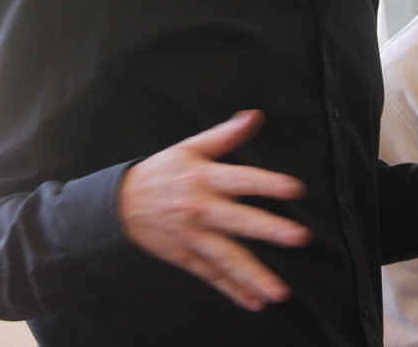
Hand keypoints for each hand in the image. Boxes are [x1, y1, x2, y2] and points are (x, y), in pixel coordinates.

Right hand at [119, 110, 312, 311]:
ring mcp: (193, 236)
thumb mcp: (190, 148)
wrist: (119, 205)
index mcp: (203, 178)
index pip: (241, 179)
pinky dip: (232, 291)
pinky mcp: (186, 257)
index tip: (294, 189)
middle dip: (268, 230)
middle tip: (297, 237)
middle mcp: (200, 209)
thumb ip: (225, 135)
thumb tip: (253, 116)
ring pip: (226, 258)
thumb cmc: (161, 173)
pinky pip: (212, 276)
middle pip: (238, 221)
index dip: (267, 183)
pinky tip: (254, 302)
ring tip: (278, 292)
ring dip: (253, 276)